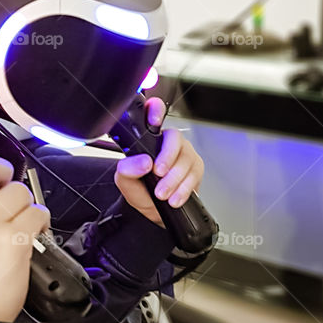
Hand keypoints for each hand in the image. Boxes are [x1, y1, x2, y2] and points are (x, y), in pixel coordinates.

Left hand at [114, 97, 204, 225]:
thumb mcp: (126, 182)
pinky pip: (194, 174)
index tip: (153, 122)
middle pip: (175, 138)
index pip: (153, 113)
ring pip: (186, 158)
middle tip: (158, 173)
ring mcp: (184, 154)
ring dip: (174, 179)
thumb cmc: (142, 191)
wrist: (156, 212)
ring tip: (162, 193)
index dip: (155, 111)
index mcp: (149, 138)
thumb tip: (143, 162)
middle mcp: (168, 142)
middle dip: (167, 157)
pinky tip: (174, 198)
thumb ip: (127, 170)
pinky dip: (183, 188)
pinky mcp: (196, 168)